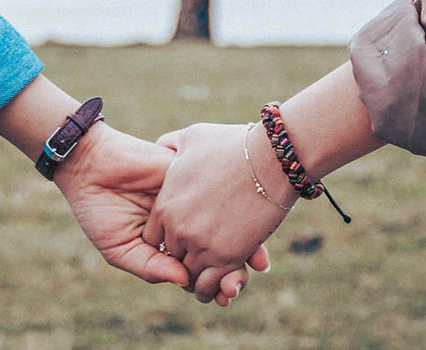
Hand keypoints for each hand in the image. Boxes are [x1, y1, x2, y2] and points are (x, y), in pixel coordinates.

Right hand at [0, 75, 268, 303]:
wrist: (91, 166)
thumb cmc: (98, 210)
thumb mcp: (120, 248)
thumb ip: (150, 266)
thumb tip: (185, 282)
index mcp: (170, 242)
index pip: (198, 266)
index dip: (214, 283)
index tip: (226, 296)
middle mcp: (187, 222)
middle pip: (219, 248)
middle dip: (233, 268)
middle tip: (239, 284)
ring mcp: (194, 199)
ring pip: (228, 223)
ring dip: (243, 244)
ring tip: (253, 265)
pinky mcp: (195, 176)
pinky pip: (222, 194)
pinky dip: (238, 211)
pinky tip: (247, 229)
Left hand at [146, 122, 295, 303]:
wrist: (271, 158)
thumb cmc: (233, 144)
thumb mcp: (192, 138)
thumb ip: (170, 145)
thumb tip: (162, 146)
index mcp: (165, 205)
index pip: (154, 239)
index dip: (168, 240)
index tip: (183, 237)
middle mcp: (178, 229)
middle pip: (171, 258)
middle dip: (184, 258)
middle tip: (198, 258)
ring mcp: (202, 245)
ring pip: (190, 276)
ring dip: (199, 278)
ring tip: (211, 275)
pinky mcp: (228, 257)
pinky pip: (211, 284)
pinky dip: (215, 288)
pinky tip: (224, 283)